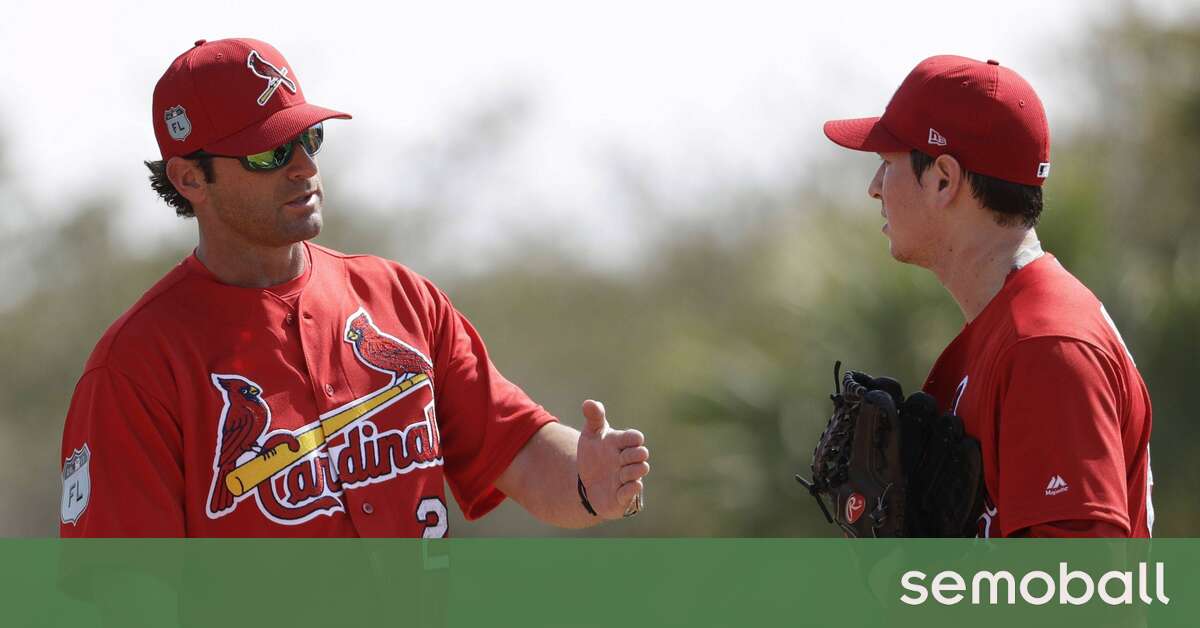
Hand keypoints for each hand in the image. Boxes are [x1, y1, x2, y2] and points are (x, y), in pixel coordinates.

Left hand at [576, 400, 648, 518]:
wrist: (588, 481)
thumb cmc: (594, 453)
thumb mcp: (591, 434)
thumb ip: (593, 417)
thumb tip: (589, 403)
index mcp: (623, 443)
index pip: (635, 437)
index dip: (632, 438)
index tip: (621, 442)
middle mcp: (629, 459)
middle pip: (642, 453)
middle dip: (632, 454)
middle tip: (619, 458)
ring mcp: (629, 477)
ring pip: (640, 471)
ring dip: (630, 471)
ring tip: (618, 474)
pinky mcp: (625, 495)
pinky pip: (633, 492)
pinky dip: (628, 490)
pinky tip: (618, 489)